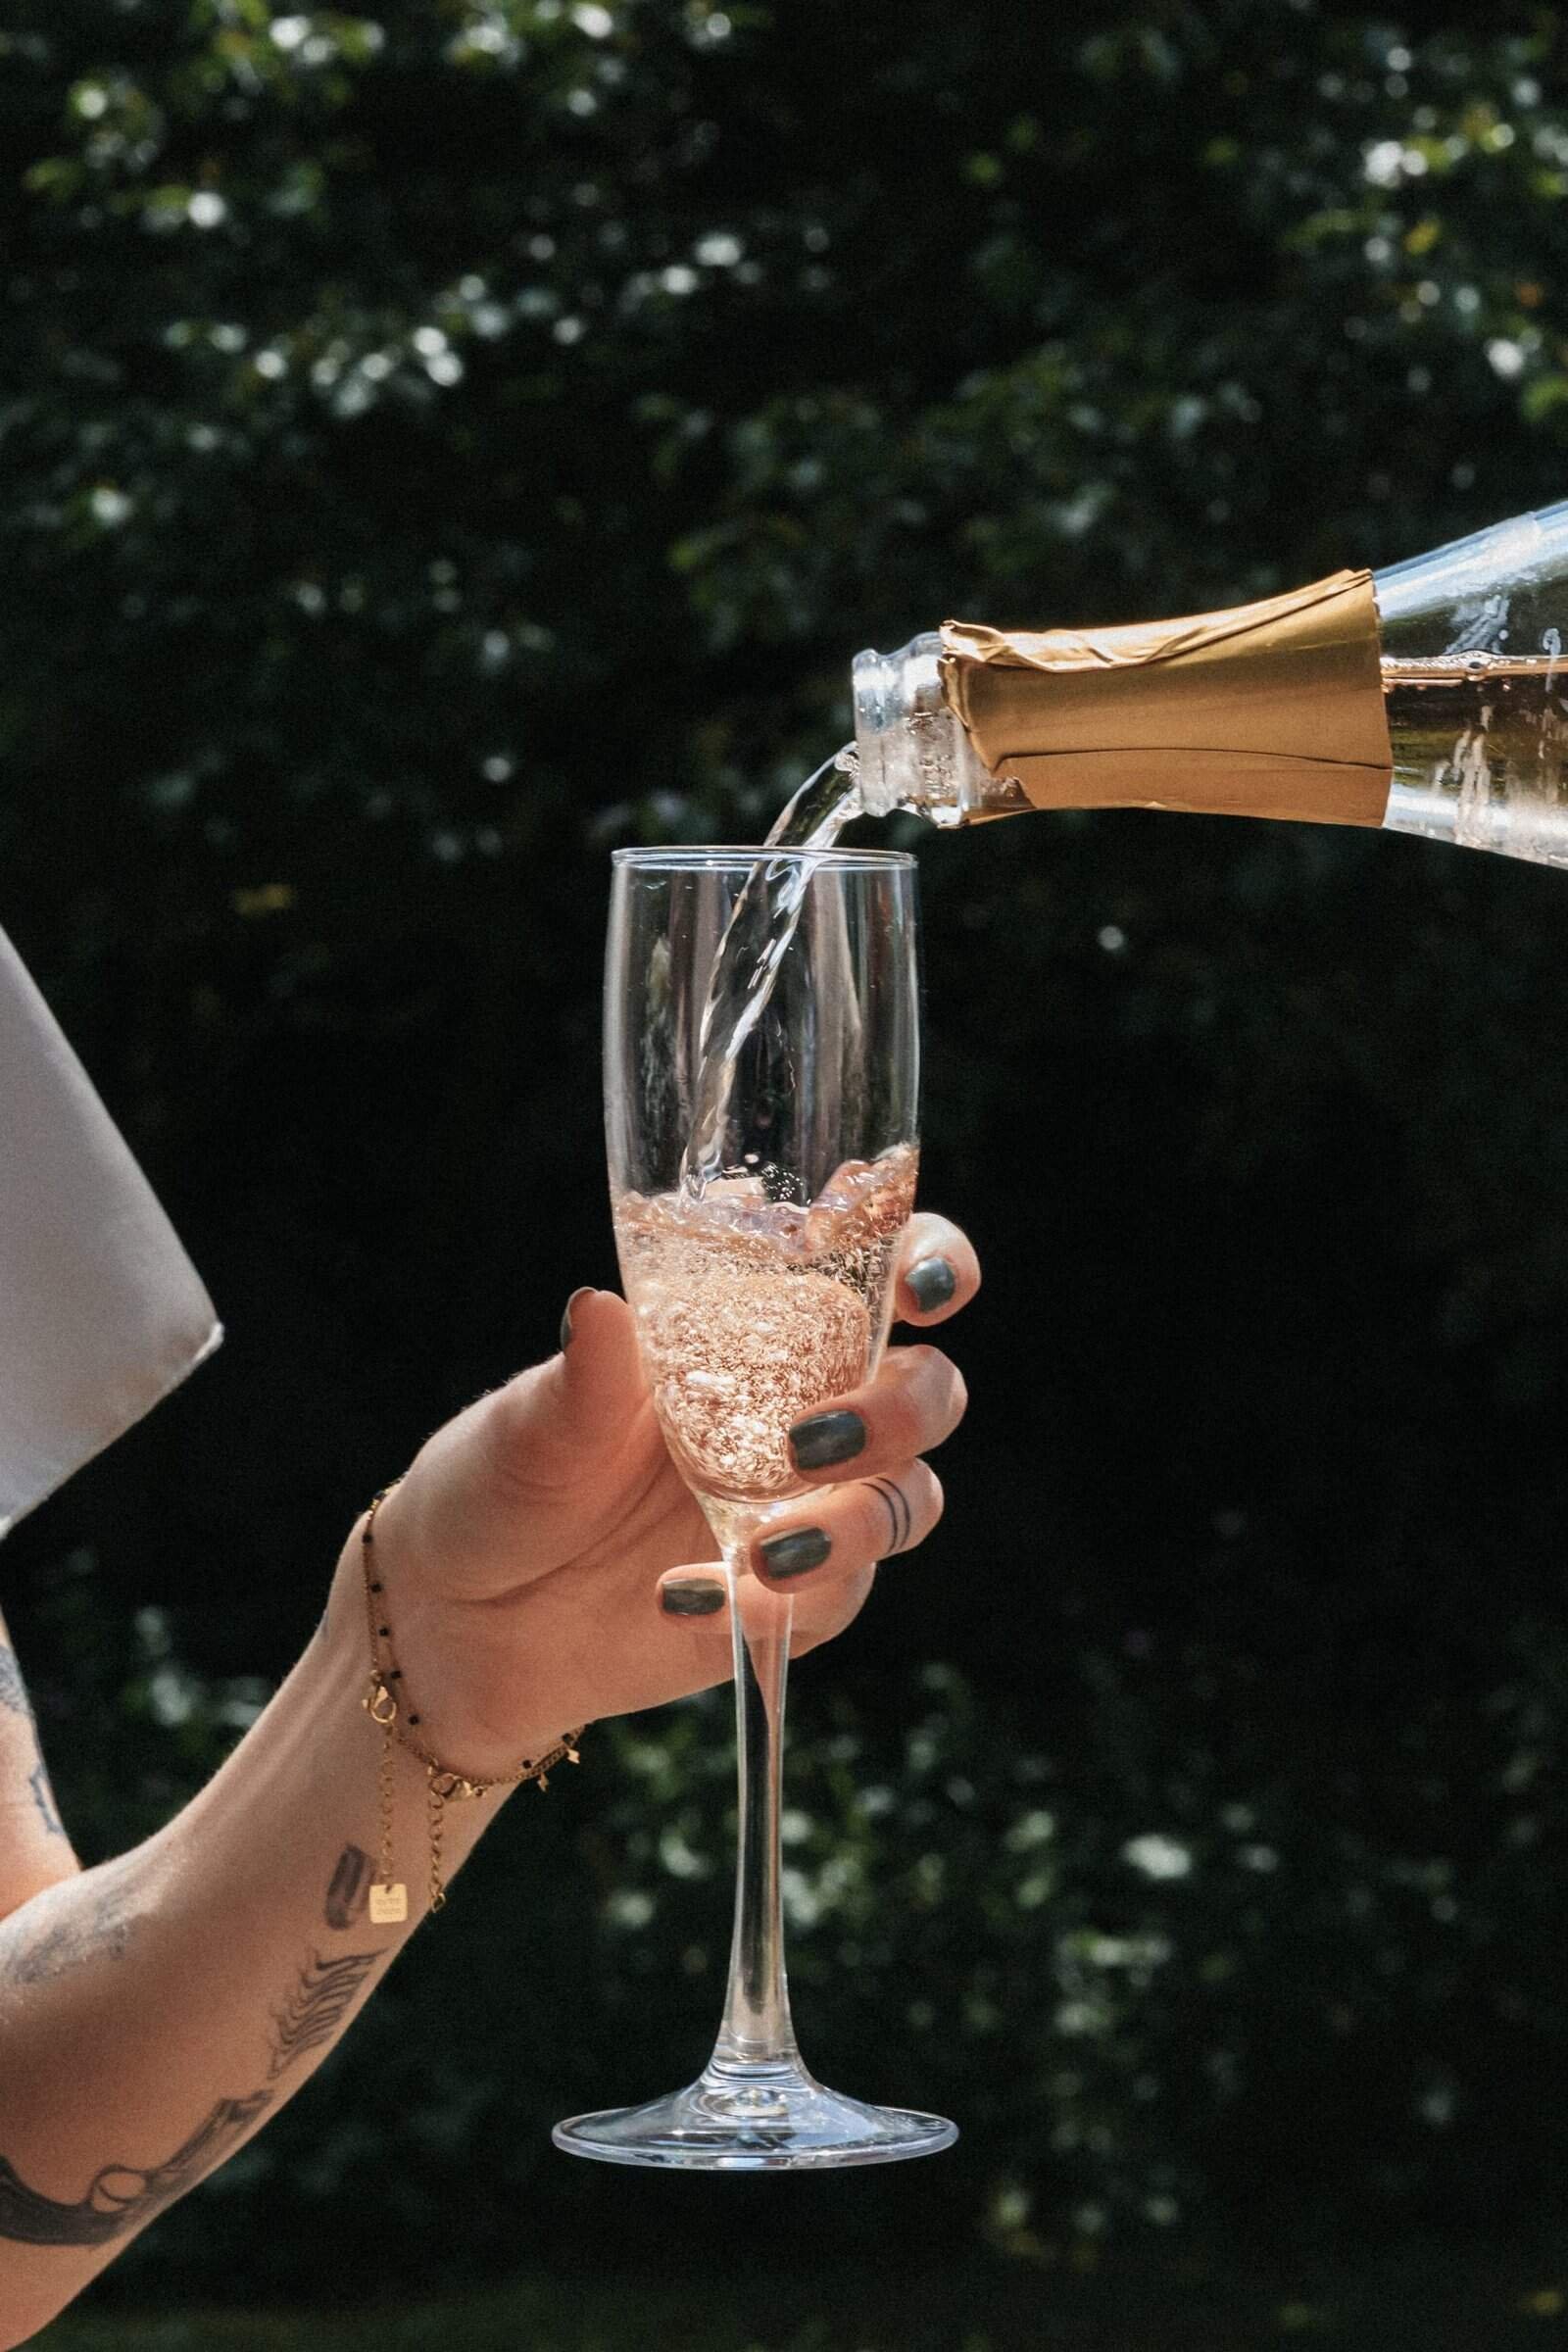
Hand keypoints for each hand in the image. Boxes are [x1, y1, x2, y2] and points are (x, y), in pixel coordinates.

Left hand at [333, 1214, 978, 1775]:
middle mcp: (803, 1408)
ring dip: (859, 1522)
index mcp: (756, 1326)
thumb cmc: (502, 1480)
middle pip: (929, 1390)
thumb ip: (579, 1378)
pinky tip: (685, 1600)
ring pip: (908, 1498)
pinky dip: (781, 1601)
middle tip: (813, 1442)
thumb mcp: (527, 1424)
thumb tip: (597, 1308)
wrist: (460, 1619)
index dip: (932, 1265)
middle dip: (903, 1410)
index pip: (880, 1273)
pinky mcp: (792, 1598)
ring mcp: (806, 1506)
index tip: (923, 1286)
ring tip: (763, 1553)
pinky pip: (837, 1598)